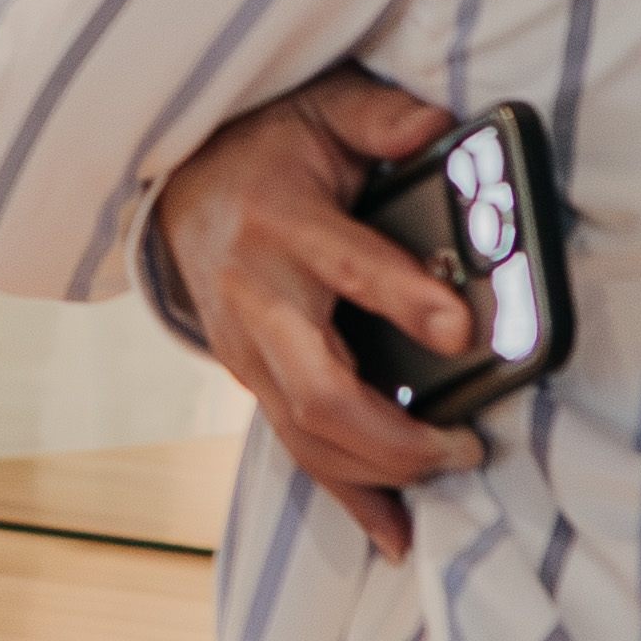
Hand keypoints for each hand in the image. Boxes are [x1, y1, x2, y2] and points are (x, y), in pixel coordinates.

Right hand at [150, 71, 488, 562]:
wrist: (176, 184)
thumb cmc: (267, 145)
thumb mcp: (323, 108)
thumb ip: (380, 116)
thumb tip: (440, 126)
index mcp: (282, 222)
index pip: (345, 267)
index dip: (402, 299)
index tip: (460, 327)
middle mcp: (255, 297)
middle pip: (318, 390)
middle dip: (395, 434)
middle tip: (464, 444)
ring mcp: (245, 350)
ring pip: (306, 434)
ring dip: (380, 469)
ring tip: (452, 467)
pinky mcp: (249, 380)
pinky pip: (297, 448)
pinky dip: (348, 497)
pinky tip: (394, 533)